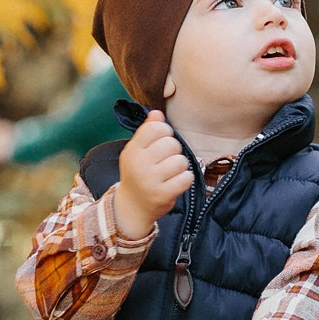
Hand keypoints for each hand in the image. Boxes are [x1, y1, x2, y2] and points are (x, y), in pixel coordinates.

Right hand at [112, 112, 192, 239]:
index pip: (156, 128)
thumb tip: (157, 113)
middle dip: (173, 150)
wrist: (132, 207)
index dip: (165, 132)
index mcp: (132, 151)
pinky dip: (185, 179)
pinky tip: (176, 182)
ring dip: (180, 166)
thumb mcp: (137, 151)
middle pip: (171, 144)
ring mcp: (151, 181)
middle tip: (166, 160)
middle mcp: (140, 164)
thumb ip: (147, 131)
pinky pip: (186, 178)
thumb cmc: (138, 174)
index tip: (162, 141)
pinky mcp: (163, 195)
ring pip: (181, 161)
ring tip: (170, 172)